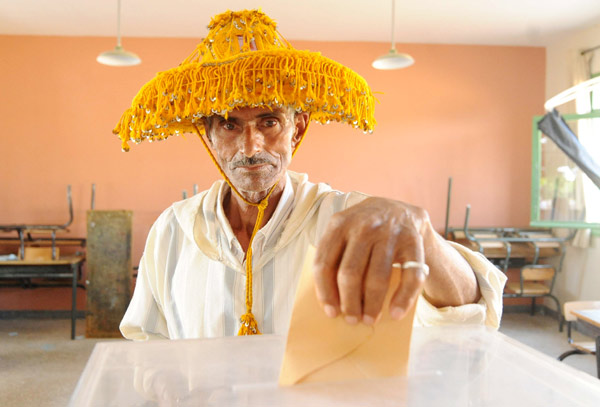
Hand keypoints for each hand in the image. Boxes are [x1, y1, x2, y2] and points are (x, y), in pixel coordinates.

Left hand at [313, 197, 430, 324]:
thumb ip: (334, 256)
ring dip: (372, 305)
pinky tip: (395, 313)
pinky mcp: (413, 242)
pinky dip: (403, 299)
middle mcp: (363, 226)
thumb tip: (331, 300)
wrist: (400, 209)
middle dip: (349, 303)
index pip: (324, 263)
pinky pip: (409, 277)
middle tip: (352, 320)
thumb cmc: (364, 229)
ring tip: (370, 320)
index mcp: (339, 224)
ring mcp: (390, 233)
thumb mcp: (344, 231)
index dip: (325, 292)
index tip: (330, 312)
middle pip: (350, 273)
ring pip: (377, 277)